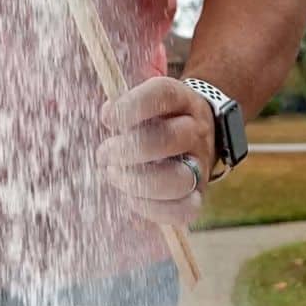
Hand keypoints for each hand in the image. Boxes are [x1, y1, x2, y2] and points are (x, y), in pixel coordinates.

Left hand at [96, 77, 215, 229]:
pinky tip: (130, 199)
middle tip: (104, 154)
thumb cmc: (157, 118)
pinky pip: (184, 210)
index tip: (108, 118)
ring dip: (138, 182)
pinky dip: (153, 210)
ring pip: (178, 179)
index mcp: (181, 100)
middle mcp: (195, 131)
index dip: (133, 105)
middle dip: (128, 149)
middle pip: (169, 138)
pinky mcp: (198, 194)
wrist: (196, 135)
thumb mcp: (145, 102)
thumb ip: (124, 107)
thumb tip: (109, 116)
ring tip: (113, 175)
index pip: (163, 94)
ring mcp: (200, 164)